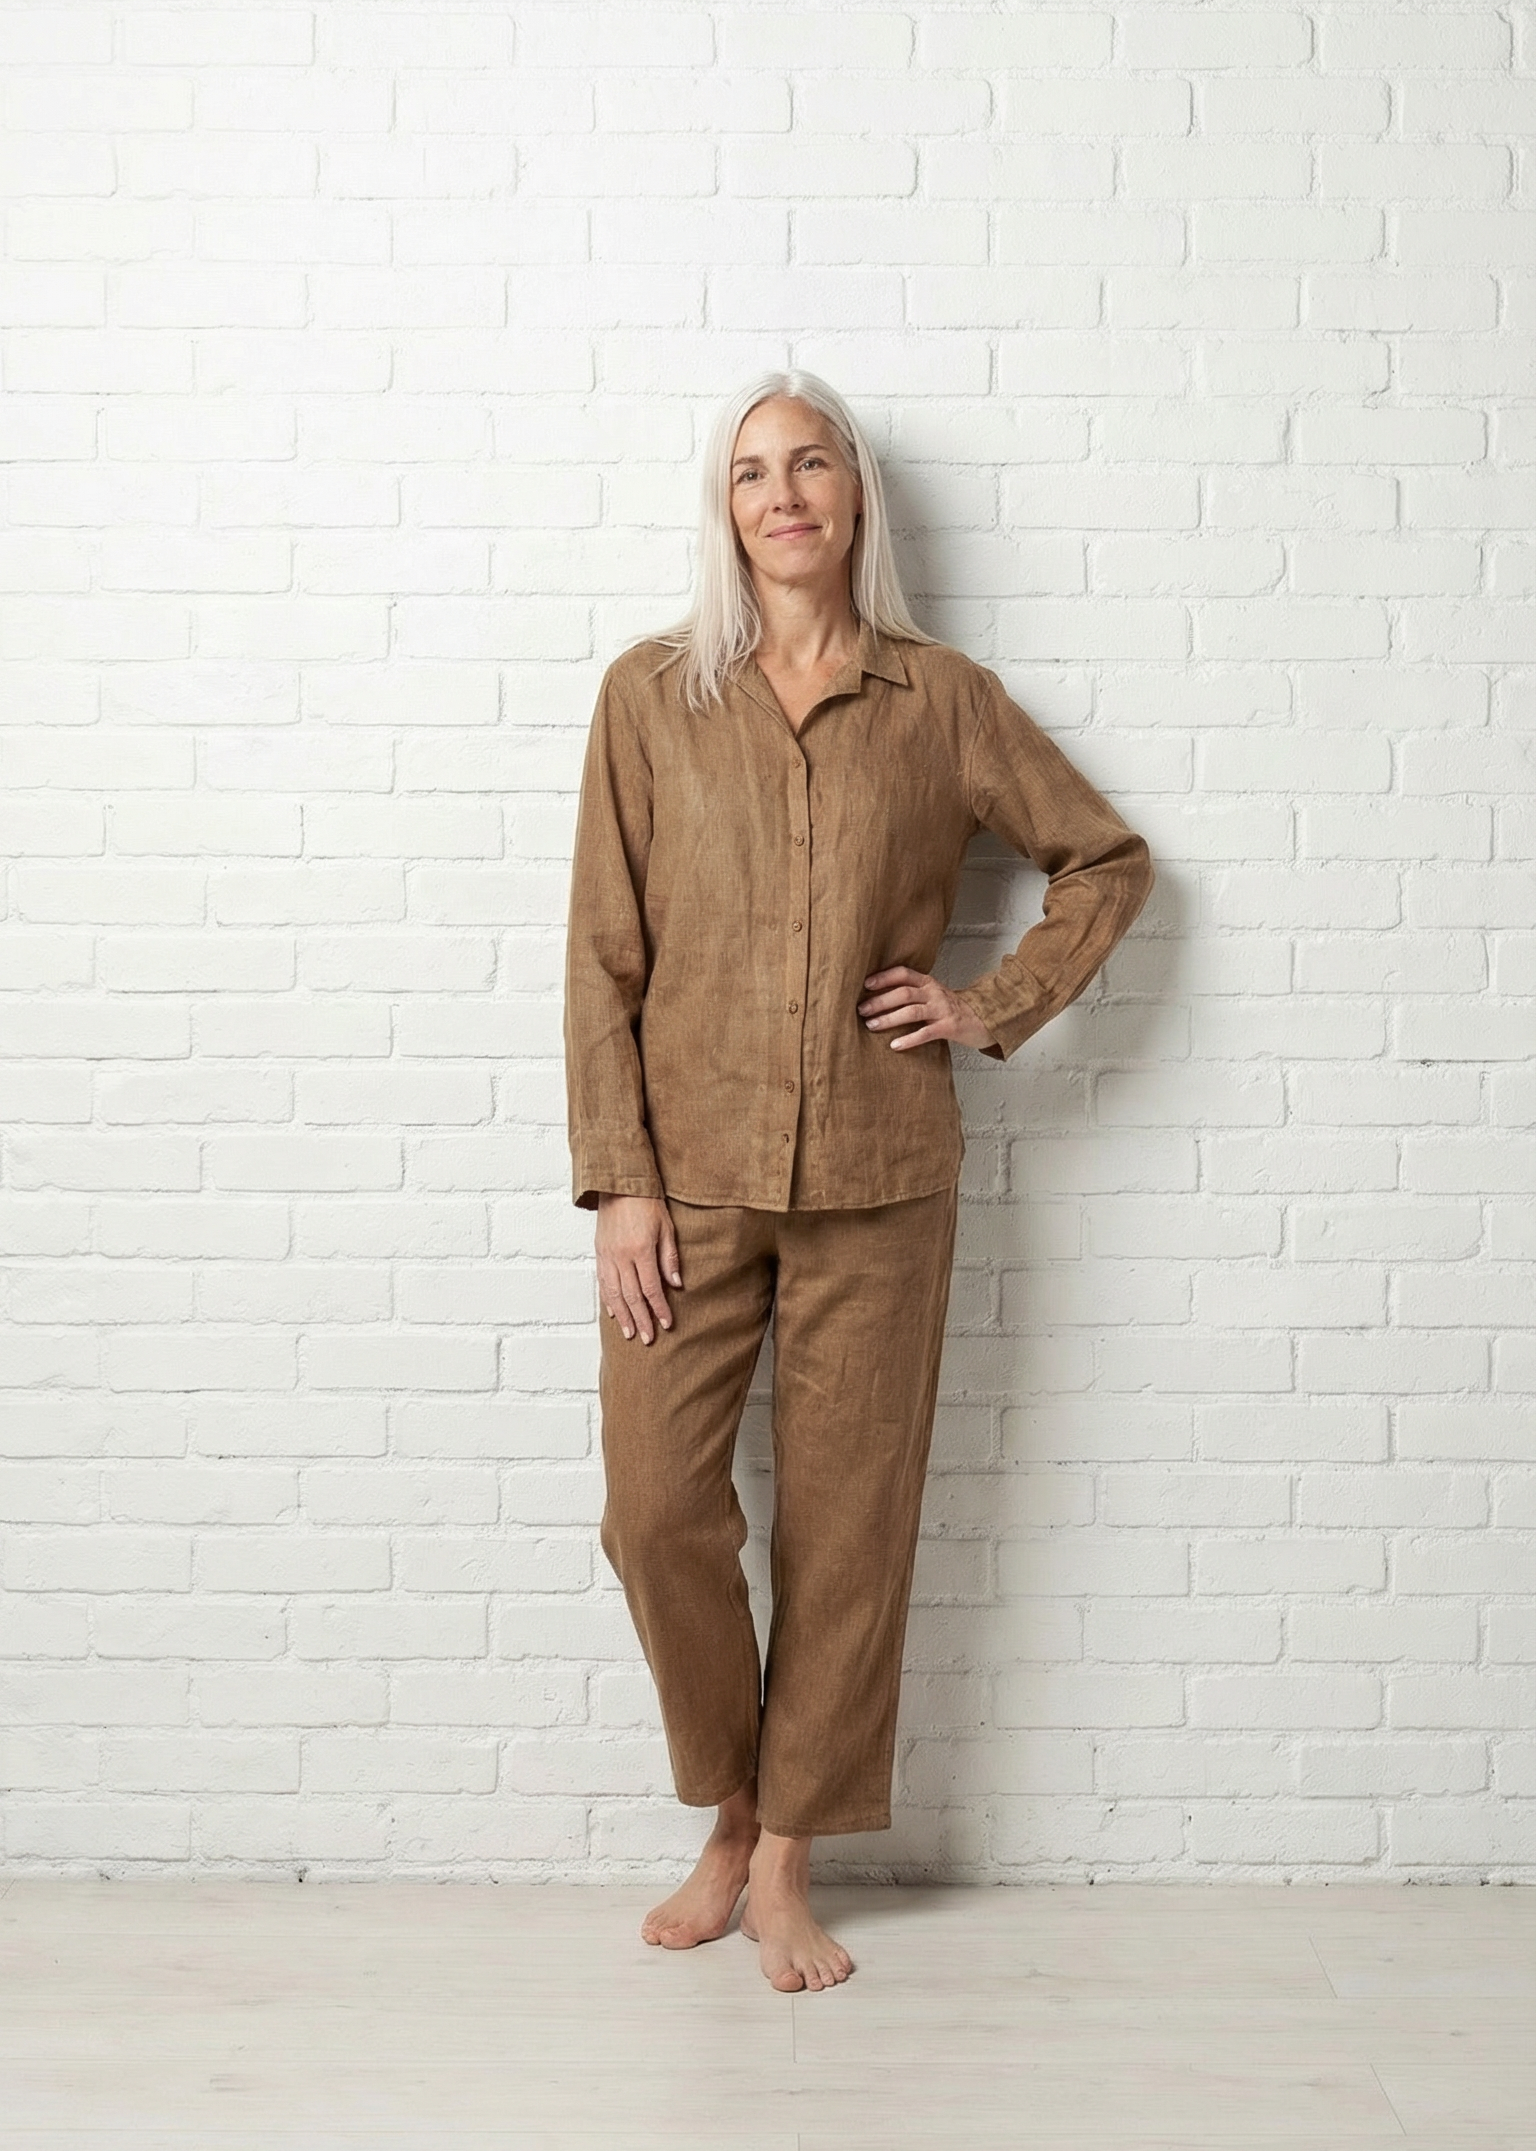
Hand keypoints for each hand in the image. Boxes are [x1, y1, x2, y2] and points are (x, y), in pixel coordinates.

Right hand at [594, 1194, 680, 1343]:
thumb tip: (675, 1284)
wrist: (619, 1185)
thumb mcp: (666, 1227)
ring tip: (630, 1333)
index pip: (651, 1288)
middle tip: (647, 1339)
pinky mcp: (599, 1253)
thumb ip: (670, 1257)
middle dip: (641, 1319)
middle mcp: (621, 1257)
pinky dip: (608, 1300)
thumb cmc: (647, 1203)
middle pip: (632, 1296)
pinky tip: (613, 1313)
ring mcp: (607, 1256)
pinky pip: (603, 1283)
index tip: (666, 1324)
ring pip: (614, 1294)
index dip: (659, 1308)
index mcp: (640, 1250)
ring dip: (623, 1316)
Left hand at [858, 965, 997, 1051]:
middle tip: (862, 1010)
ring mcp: (942, 1010)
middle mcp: (934, 993)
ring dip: (889, 1019)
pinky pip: (926, 1033)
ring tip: (871, 1026)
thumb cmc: (952, 1008)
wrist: (984, 1019)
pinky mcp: (949, 1027)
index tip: (865, 984)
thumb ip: (913, 992)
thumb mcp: (934, 994)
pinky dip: (909, 1039)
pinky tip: (895, 1045)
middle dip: (880, 1001)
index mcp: (928, 982)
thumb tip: (879, 997)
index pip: (903, 973)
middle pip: (903, 993)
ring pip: (912, 1011)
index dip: (884, 977)